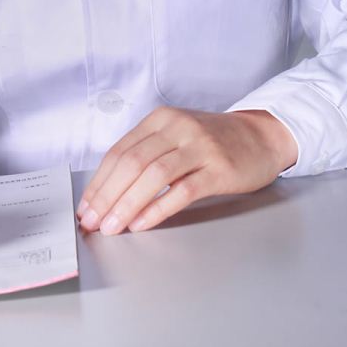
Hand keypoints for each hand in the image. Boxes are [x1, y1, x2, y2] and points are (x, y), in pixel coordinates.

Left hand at [77, 107, 297, 235]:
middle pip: (132, 163)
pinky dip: (158, 208)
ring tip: (112, 227)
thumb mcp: (176, 136)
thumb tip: (109, 191)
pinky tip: (143, 223)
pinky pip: (182, 190)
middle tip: (92, 221)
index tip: (85, 207)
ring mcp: (199, 147)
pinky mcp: (219, 169)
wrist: (261, 137)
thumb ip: (147, 154)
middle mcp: (178, 128)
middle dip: (107, 195)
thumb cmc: (213, 142)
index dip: (99, 182)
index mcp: (161, 119)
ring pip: (154, 175)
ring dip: (127, 204)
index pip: (119, 151)